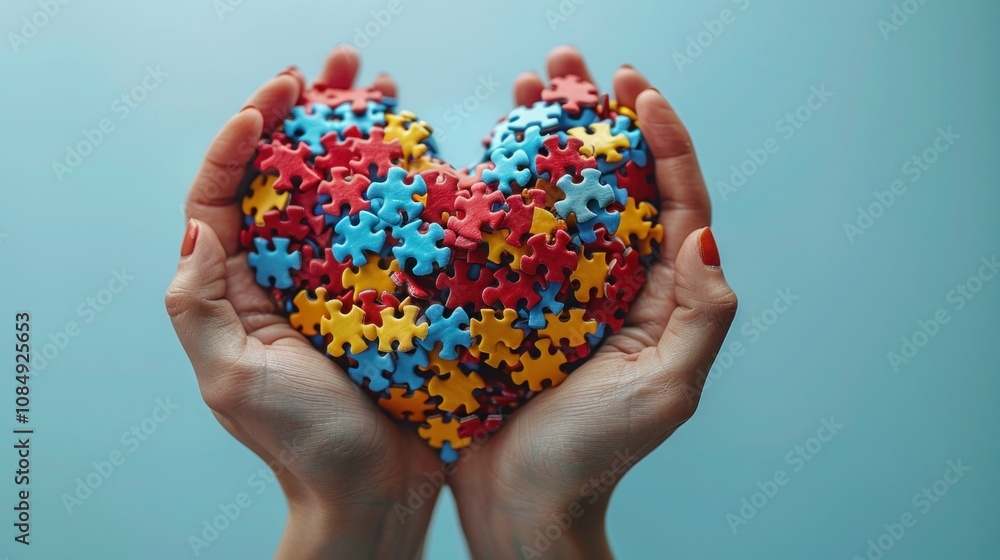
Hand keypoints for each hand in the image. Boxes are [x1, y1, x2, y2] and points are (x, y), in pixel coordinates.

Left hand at [165, 46, 439, 559]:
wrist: (375, 491)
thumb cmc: (301, 444)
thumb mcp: (230, 378)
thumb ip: (196, 304)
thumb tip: (195, 226)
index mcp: (235, 287)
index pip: (223, 194)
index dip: (239, 138)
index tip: (273, 98)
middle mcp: (283, 274)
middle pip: (284, 176)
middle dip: (301, 115)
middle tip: (332, 67)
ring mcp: (339, 280)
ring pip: (339, 190)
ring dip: (355, 134)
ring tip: (379, 86)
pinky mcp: (388, 292)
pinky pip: (390, 227)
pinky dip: (403, 184)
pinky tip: (423, 150)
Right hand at [447, 46, 738, 558]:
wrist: (523, 502)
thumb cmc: (597, 456)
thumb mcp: (668, 390)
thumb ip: (702, 317)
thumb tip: (704, 234)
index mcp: (661, 294)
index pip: (673, 197)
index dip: (662, 137)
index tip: (634, 89)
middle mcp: (615, 281)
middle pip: (613, 180)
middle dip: (596, 117)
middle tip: (565, 65)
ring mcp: (560, 288)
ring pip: (558, 196)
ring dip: (544, 138)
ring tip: (522, 86)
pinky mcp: (510, 301)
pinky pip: (509, 233)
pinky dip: (498, 188)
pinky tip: (477, 155)